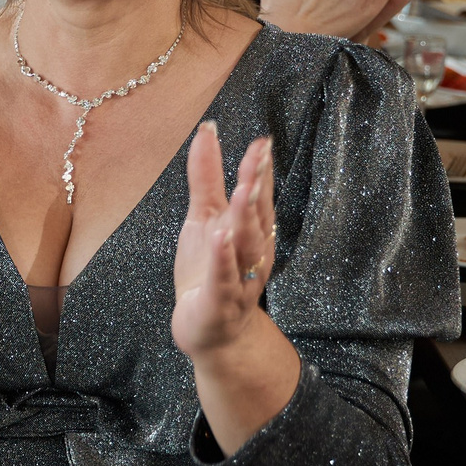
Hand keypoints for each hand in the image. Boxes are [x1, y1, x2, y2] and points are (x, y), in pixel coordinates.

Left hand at [172, 123, 276, 359]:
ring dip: (246, 219)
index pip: (259, 196)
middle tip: (260, 156)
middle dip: (259, 187)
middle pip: (257, 217)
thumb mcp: (203, 218)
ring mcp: (238, 278)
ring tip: (243, 191)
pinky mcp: (219, 302)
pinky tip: (220, 240)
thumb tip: (206, 132)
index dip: (261, 170)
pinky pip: (224, 281)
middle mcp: (251, 253)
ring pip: (246, 247)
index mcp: (249, 231)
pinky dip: (223, 261)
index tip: (262, 142)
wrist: (211, 332)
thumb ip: (206, 178)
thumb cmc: (209, 271)